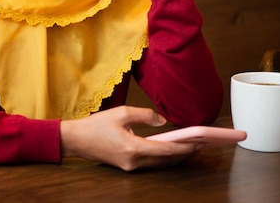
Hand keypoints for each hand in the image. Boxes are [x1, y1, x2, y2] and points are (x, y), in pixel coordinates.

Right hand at [60, 106, 200, 170]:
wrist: (77, 140)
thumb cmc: (96, 125)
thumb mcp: (121, 112)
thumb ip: (144, 115)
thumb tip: (162, 121)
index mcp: (133, 148)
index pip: (165, 149)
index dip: (184, 147)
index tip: (199, 143)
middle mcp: (133, 161)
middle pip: (166, 159)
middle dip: (184, 152)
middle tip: (201, 144)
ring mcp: (130, 166)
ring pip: (159, 163)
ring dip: (175, 156)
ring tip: (191, 146)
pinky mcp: (127, 166)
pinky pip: (150, 163)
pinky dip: (163, 157)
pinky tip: (171, 149)